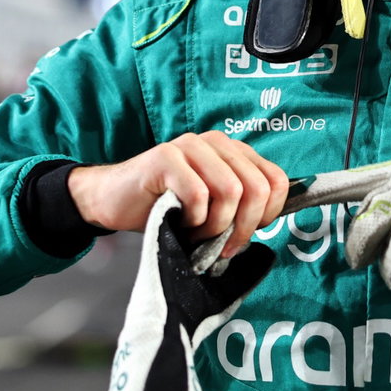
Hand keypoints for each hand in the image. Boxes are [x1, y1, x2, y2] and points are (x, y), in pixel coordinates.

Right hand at [69, 132, 289, 259]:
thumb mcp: (212, 205)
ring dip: (216, 226)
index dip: (268, 214)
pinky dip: (193, 221)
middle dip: (244, 227)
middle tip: (223, 248)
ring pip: (231, 191)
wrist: (114, 200)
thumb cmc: (167, 207)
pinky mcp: (165, 157)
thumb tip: (268, 223)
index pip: (276, 179)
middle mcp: (216, 142)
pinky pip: (198, 195)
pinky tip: (179, 223)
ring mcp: (190, 146)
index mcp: (233, 151)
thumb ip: (239, 205)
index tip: (246, 234)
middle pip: (257, 187)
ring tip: (197, 234)